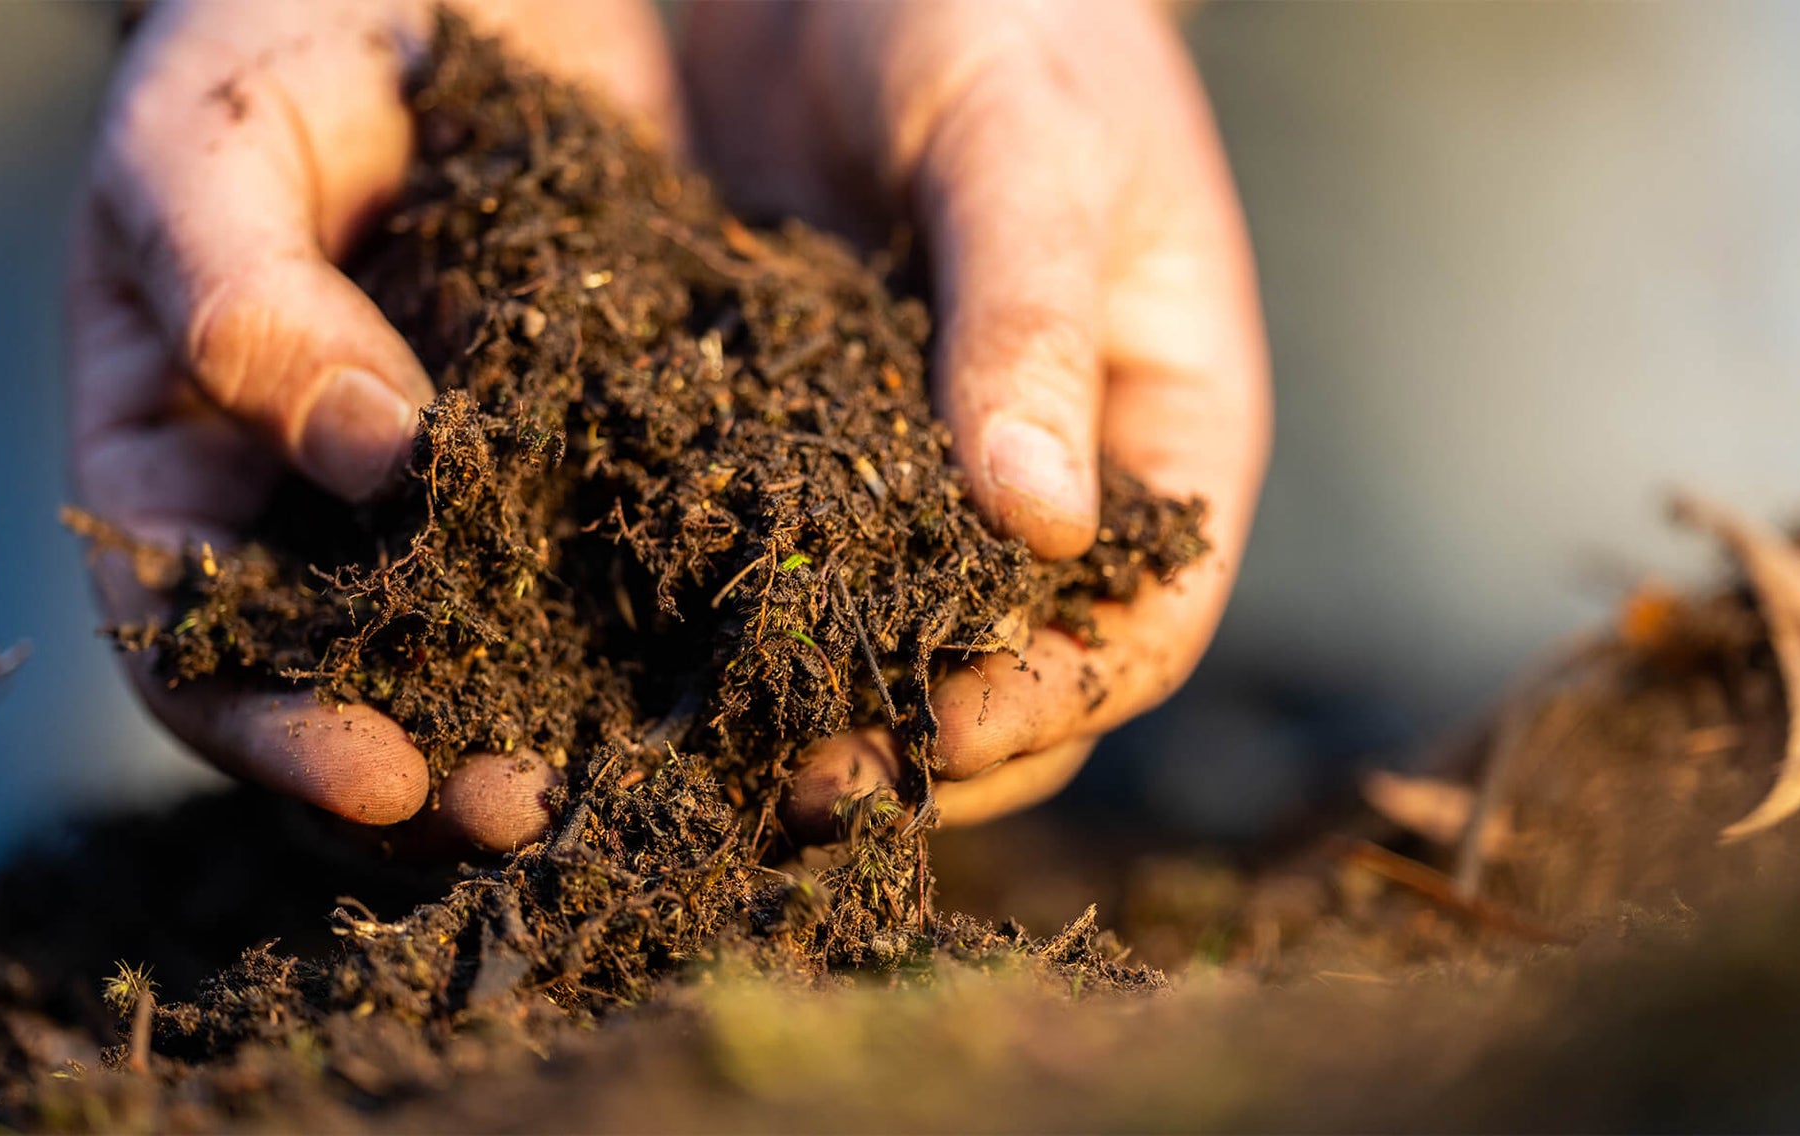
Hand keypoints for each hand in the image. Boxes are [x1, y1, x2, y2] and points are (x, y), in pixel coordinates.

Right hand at [69, 0, 681, 849]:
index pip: (201, 645)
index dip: (276, 728)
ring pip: (506, 646)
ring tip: (660, 769)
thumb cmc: (282, 32)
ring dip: (571, 721)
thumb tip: (362, 450)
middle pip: (364, 685)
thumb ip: (240, 283)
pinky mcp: (601, 450)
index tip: (385, 773)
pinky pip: (630, 555)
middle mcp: (324, 508)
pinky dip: (676, 619)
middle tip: (535, 809)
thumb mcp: (217, 133)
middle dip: (440, 762)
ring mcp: (468, 491)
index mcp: (188, 464)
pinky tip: (748, 658)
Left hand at [682, 1, 1271, 834]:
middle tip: (790, 783)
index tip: (928, 734)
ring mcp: (927, 477)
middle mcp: (1054, 484)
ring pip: (897, 644)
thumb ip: (1029, 312)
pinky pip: (786, 563)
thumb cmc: (992, 3)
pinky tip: (634, 652)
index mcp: (1165, 432)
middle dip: (919, 744)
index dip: (1048, 699)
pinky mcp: (809, 449)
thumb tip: (1042, 525)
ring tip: (703, 754)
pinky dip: (728, 621)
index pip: (1143, 626)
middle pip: (1019, 675)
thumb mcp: (1025, 139)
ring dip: (815, 714)